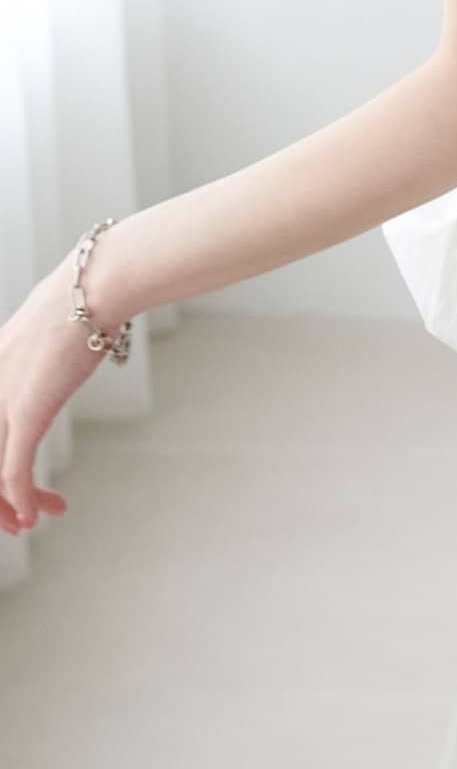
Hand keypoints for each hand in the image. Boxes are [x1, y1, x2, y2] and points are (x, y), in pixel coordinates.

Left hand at [0, 257, 110, 532]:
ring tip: (31, 522)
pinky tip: (33, 515)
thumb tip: (58, 353)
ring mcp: (1, 401)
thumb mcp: (47, 333)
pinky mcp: (26, 412)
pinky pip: (13, 471)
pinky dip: (21, 499)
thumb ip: (39, 355)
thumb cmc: (83, 302)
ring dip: (9, 507)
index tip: (12, 486)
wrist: (95, 288)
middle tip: (16, 519)